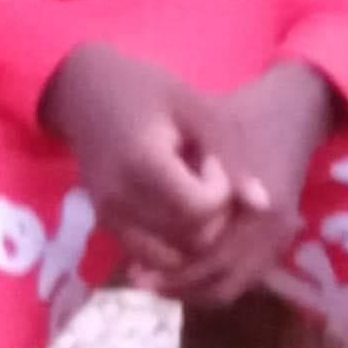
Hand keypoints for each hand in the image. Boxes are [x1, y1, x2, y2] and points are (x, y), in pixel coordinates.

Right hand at [38, 40, 237, 284]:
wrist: (83, 90)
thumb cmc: (146, 89)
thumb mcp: (197, 109)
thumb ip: (230, 158)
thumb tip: (264, 206)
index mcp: (142, 164)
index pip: (200, 209)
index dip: (220, 189)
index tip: (211, 157)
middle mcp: (119, 199)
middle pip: (191, 239)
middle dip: (214, 216)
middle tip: (206, 177)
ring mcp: (108, 217)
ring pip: (173, 258)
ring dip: (196, 236)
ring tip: (193, 195)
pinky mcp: (105, 225)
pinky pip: (150, 256)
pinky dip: (173, 246)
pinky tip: (178, 211)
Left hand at [144, 61, 343, 309]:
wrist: (290, 111)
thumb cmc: (241, 116)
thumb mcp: (208, 135)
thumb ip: (184, 179)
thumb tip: (146, 229)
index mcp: (261, 207)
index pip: (213, 259)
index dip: (175, 270)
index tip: (137, 270)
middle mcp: (275, 230)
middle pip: (221, 281)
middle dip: (178, 286)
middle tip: (138, 282)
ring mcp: (280, 239)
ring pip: (232, 287)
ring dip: (193, 290)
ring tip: (154, 281)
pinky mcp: (278, 241)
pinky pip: (242, 279)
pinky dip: (210, 283)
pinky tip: (178, 271)